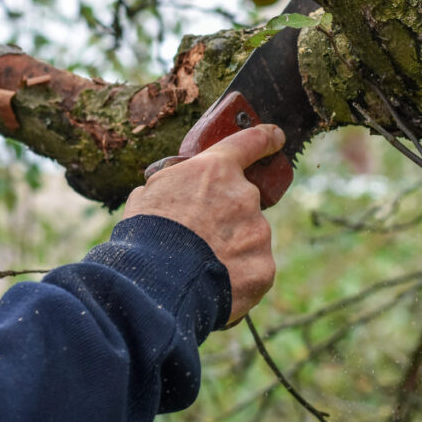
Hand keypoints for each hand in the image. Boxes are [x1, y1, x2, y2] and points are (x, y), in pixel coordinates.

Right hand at [123, 124, 284, 323]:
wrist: (157, 281)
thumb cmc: (146, 234)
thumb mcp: (150, 193)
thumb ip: (174, 184)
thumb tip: (175, 190)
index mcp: (216, 170)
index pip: (250, 143)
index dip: (265, 138)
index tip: (276, 137)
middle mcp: (245, 195)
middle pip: (242, 203)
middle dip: (226, 218)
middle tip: (199, 238)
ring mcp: (258, 232)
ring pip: (249, 238)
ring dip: (230, 249)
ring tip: (199, 266)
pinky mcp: (264, 267)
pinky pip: (252, 269)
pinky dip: (237, 277)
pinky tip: (214, 284)